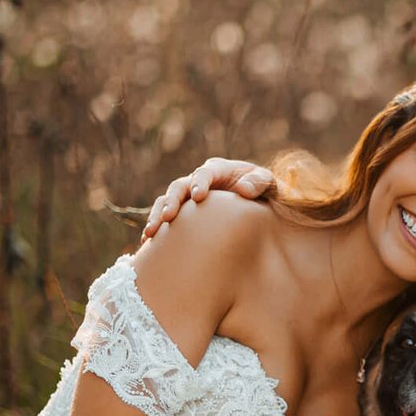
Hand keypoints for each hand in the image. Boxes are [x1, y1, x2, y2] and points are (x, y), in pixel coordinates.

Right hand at [140, 158, 273, 240]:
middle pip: (178, 187)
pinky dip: (156, 229)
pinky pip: (165, 220)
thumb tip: (243, 190)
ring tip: (150, 234)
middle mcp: (198, 182)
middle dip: (171, 201)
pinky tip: (146, 245)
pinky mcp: (184, 215)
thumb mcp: (269, 183)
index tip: (198, 197)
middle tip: (168, 217)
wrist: (260, 205)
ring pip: (166, 202)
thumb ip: (259, 182)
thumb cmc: (265, 191)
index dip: (199, 183)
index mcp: (218, 170)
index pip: (204, 173)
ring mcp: (188, 198)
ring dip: (157, 216)